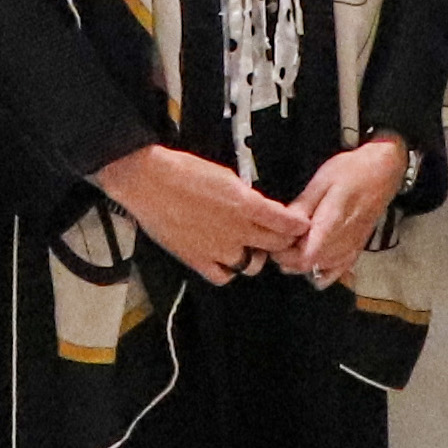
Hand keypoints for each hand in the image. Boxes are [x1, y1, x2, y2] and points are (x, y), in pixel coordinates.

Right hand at [94, 143, 310, 285]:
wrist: (148, 181)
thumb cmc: (183, 171)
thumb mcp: (225, 175)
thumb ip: (245, 196)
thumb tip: (256, 206)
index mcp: (246, 205)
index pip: (287, 223)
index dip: (297, 226)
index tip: (299, 226)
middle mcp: (237, 231)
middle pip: (275, 246)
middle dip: (282, 242)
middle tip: (279, 237)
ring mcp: (218, 249)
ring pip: (253, 266)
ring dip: (256, 257)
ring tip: (249, 246)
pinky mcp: (197, 260)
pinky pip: (223, 276)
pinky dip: (228, 270)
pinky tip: (225, 259)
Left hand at [283, 140, 415, 288]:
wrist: (384, 171)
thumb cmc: (351, 171)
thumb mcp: (322, 181)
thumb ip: (303, 206)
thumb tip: (283, 225)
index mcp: (332, 223)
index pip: (305, 256)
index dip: (284, 255)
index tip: (273, 241)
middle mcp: (343, 241)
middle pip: (310, 265)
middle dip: (288, 259)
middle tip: (278, 243)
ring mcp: (352, 247)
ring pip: (322, 270)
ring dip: (302, 264)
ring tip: (291, 247)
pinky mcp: (357, 248)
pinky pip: (339, 270)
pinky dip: (323, 272)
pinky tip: (312, 263)